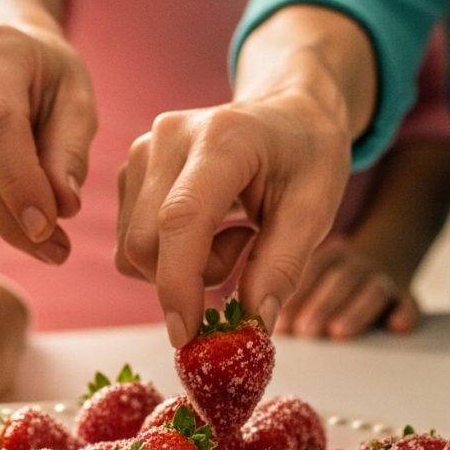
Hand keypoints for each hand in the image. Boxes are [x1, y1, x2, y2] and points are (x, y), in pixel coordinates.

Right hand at [0, 18, 95, 264]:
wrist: (0, 55)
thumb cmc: (46, 79)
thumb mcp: (78, 100)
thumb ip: (70, 150)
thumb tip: (63, 206)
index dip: (20, 182)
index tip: (50, 226)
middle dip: (11, 223)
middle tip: (57, 249)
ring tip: (35, 232)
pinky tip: (2, 212)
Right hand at [115, 90, 353, 346]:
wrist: (286, 114)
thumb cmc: (307, 156)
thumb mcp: (316, 208)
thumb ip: (284, 264)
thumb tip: (255, 321)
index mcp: (223, 139)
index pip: (181, 219)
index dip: (178, 283)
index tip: (188, 335)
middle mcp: (169, 138)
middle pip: (146, 242)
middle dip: (190, 277)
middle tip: (244, 253)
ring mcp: (143, 151)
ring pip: (133, 248)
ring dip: (181, 267)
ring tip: (230, 235)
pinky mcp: (132, 170)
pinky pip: (133, 239)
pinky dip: (169, 254)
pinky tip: (208, 227)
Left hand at [276, 236, 420, 337]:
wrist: (391, 249)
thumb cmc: (338, 279)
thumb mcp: (319, 276)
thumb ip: (296, 298)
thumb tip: (266, 326)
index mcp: (329, 256)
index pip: (313, 269)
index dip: (297, 295)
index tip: (282, 322)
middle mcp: (356, 262)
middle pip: (341, 278)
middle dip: (322, 304)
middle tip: (306, 330)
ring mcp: (384, 275)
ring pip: (374, 287)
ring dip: (356, 309)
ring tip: (339, 332)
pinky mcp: (407, 292)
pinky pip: (410, 298)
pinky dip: (406, 310)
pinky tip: (398, 325)